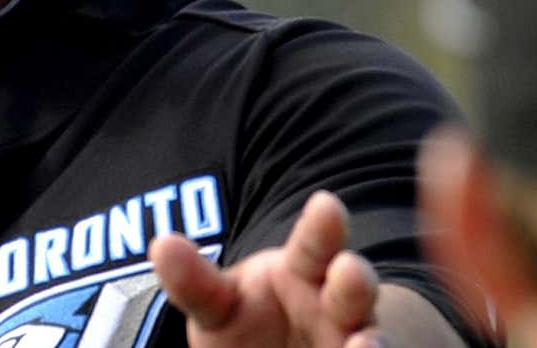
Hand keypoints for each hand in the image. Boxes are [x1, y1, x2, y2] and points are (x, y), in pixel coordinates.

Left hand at [149, 190, 382, 347]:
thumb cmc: (249, 326)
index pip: (316, 242)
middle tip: (350, 271)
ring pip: (374, 339)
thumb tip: (161, 244)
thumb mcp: (219, 306)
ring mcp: (355, 343)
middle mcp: (340, 308)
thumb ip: (195, 282)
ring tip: (363, 345)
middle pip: (354, 289)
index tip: (325, 204)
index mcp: (307, 270)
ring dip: (373, 341)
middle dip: (355, 280)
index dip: (323, 225)